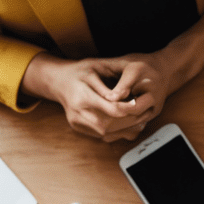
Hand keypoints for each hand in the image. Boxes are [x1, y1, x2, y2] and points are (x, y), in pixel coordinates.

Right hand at [20, 52, 168, 142]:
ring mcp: (77, 123)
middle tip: (145, 114)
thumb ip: (110, 85)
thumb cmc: (80, 71)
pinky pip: (103, 136)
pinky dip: (118, 131)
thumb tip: (125, 97)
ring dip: (126, 128)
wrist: (58, 81)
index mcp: (82, 96)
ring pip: (108, 133)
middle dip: (131, 121)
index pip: (112, 109)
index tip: (141, 104)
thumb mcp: (95, 68)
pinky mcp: (79, 128)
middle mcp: (78, 113)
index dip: (130, 109)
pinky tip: (129, 124)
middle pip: (111, 125)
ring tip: (140, 119)